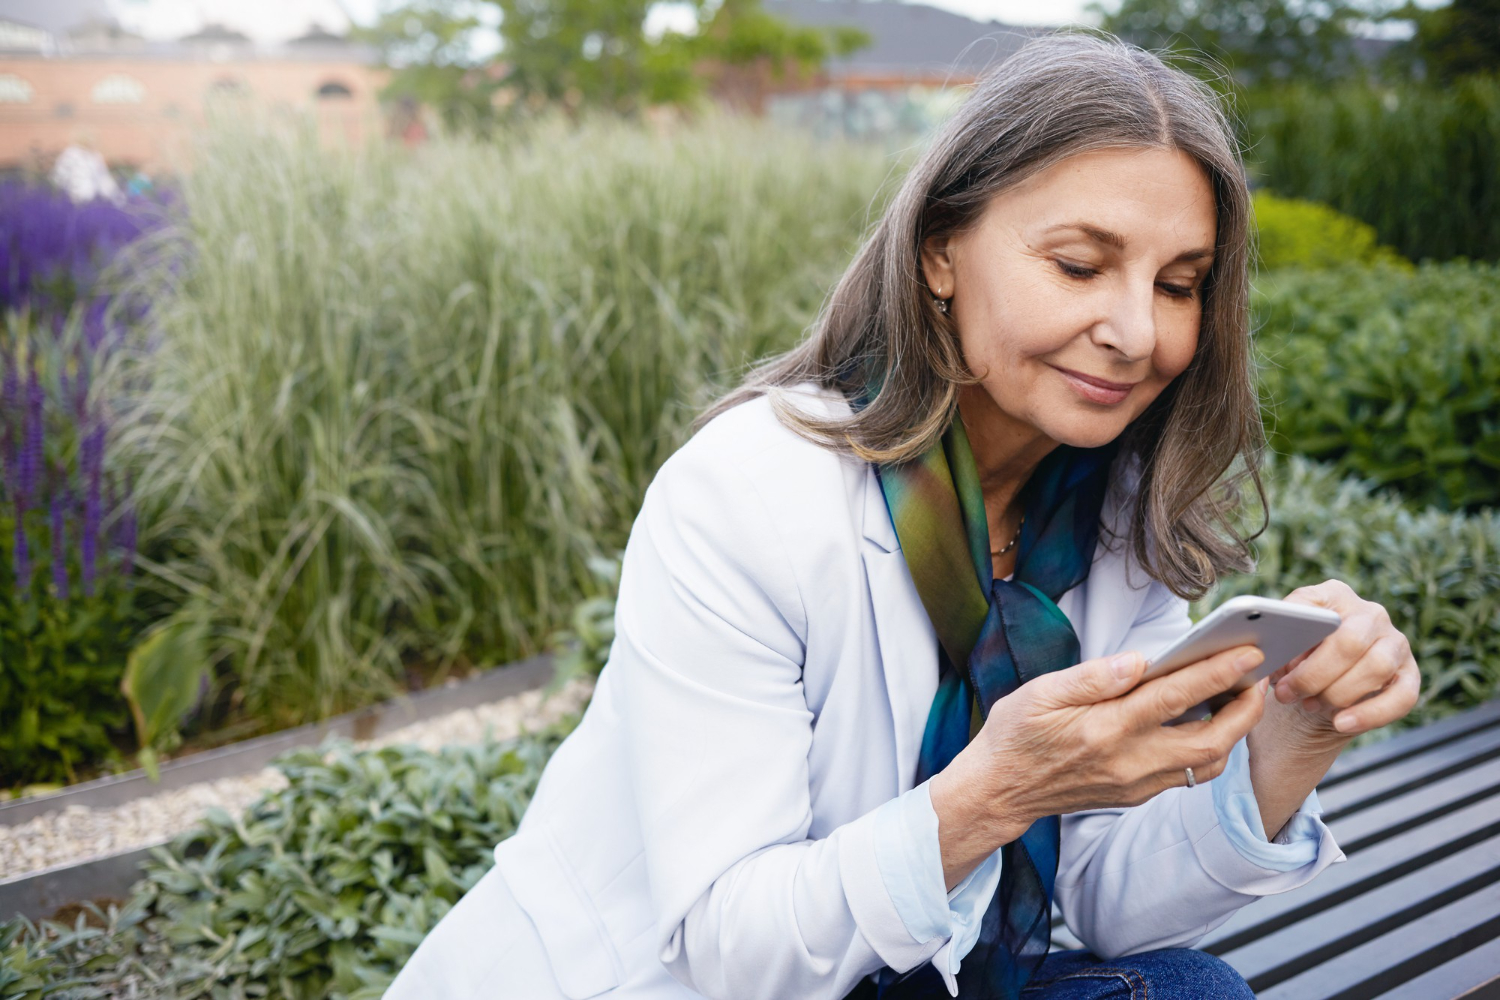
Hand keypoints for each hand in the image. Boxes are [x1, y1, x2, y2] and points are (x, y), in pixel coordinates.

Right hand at [928, 644, 1267, 888]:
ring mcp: (1136, 784)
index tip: (1248, 652)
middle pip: (1210, 740)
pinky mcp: (1137, 796)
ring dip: (1234, 731)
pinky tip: (1208, 722)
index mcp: (1105, 729)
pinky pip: (1188, 774)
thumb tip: (1139, 660)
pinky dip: (1210, 748)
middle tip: (1259, 676)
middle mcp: (1129, 762)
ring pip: (1207, 763)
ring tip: (1241, 696)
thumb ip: (1093, 677)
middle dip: (1245, 708)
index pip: (1175, 698)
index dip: (1217, 673)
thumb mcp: (1040, 693)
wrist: (1000, 790)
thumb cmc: (1016, 734)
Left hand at [1269, 579, 1420, 745]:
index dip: (1293, 635)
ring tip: (1309, 705)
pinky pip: (1402, 697)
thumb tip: (1269, 656)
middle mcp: (1370, 614)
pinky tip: (1341, 723)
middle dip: (1314, 674)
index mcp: (1334, 595)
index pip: (1313, 604)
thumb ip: (1277, 644)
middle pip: (1350, 641)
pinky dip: (1369, 714)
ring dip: (1338, 693)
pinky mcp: (1410, 675)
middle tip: (1287, 693)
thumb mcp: (1282, 648)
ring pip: (1376, 667)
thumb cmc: (1297, 661)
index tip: (1276, 661)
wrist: (1319, 691)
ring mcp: (1395, 643)